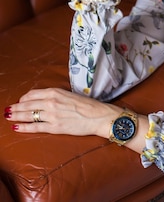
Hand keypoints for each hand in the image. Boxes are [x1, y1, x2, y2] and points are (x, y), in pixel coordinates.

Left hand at [5, 88, 121, 137]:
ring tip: (8, 116)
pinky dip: (23, 127)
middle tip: (7, 110)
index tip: (19, 101)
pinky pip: (34, 127)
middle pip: (27, 104)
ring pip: (28, 115)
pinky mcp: (54, 127)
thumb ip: (55, 96)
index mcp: (55, 92)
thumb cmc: (86, 105)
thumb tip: (43, 100)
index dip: (23, 98)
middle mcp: (51, 102)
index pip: (32, 94)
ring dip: (16, 116)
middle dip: (15, 107)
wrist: (97, 115)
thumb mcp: (68, 94)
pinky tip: (16, 127)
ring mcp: (52, 115)